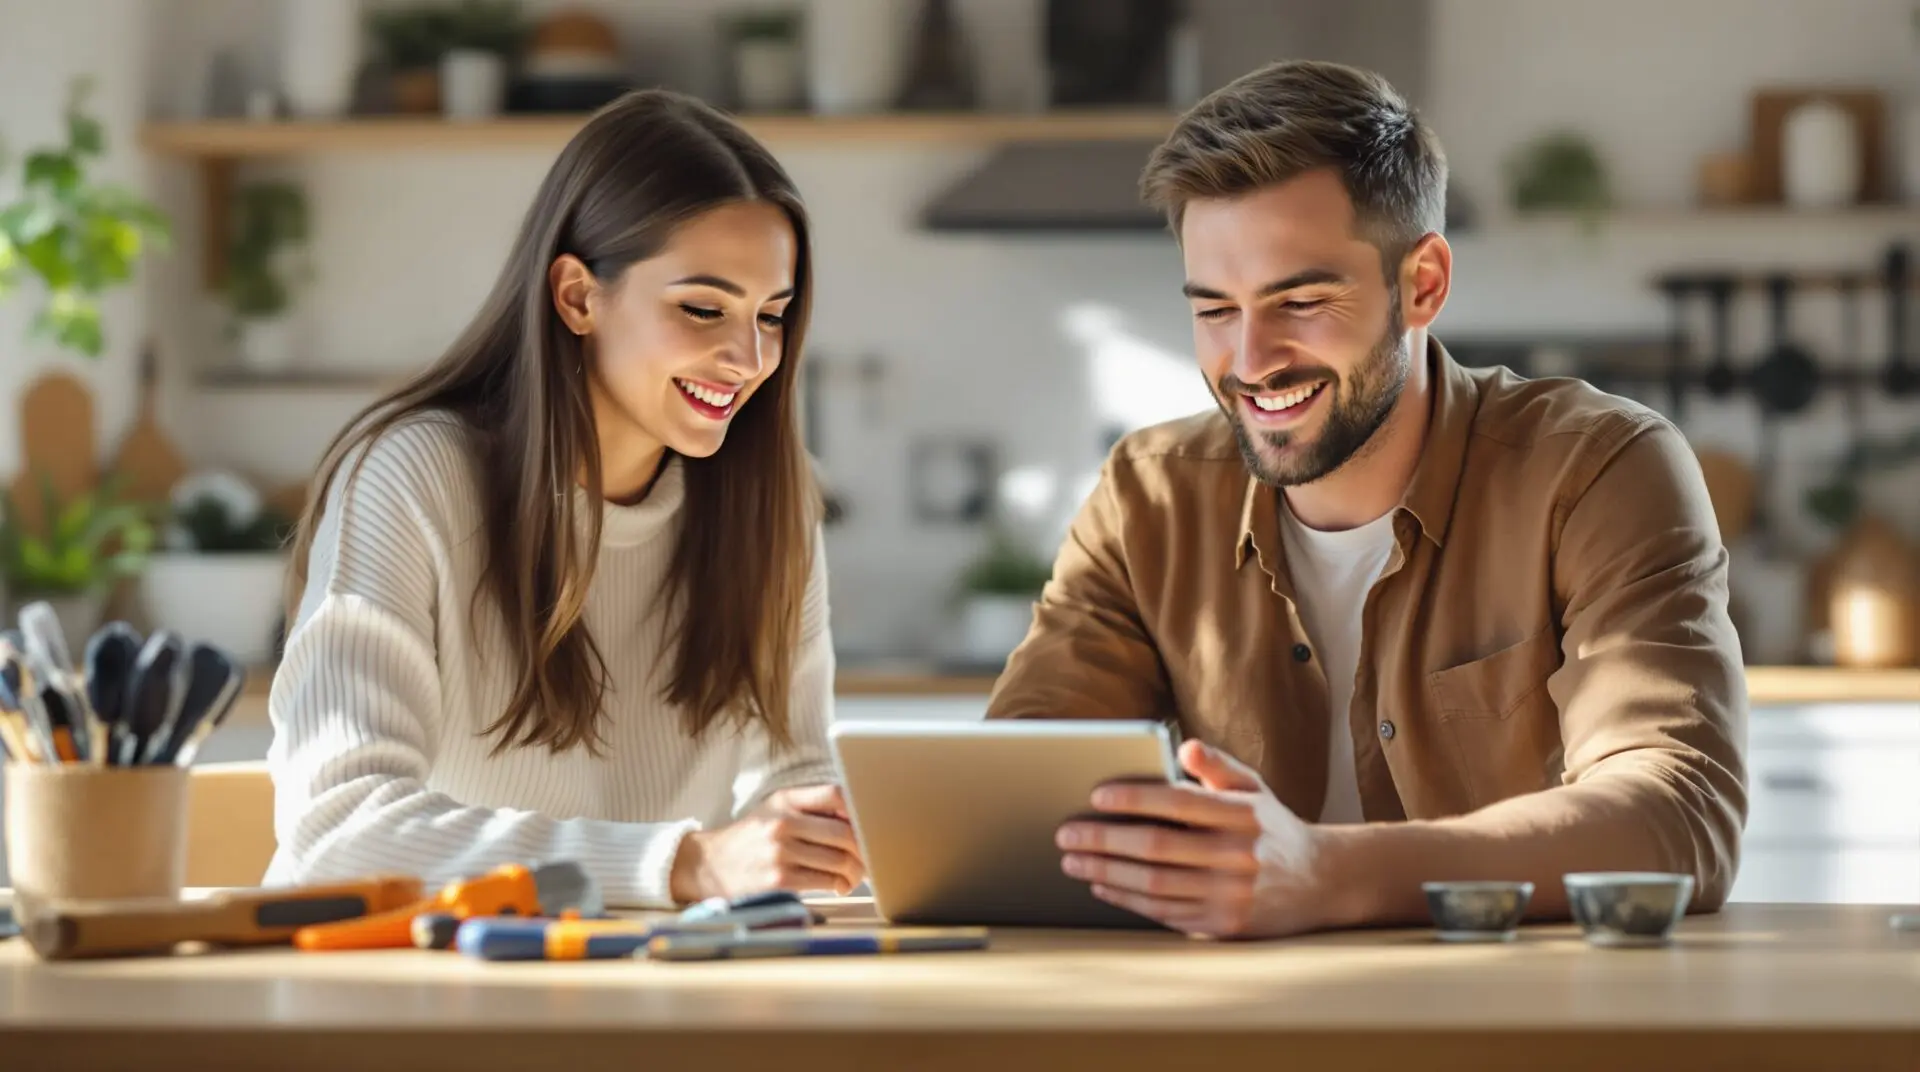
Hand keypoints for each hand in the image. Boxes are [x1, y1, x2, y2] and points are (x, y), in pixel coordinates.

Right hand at [670, 784, 865, 902]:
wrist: (709, 865)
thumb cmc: (752, 837)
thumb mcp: (774, 810)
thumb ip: (811, 808)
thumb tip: (858, 818)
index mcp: (785, 800)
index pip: (836, 794)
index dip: (859, 809)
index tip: (867, 823)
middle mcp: (783, 823)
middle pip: (845, 832)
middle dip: (864, 848)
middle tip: (871, 857)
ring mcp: (780, 852)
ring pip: (839, 860)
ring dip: (856, 871)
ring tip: (856, 874)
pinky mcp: (779, 880)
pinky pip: (825, 881)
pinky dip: (839, 885)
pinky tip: (839, 885)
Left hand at [1056, 739, 1328, 938]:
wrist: (1320, 881)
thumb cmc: (1271, 826)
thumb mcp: (1254, 787)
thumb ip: (1217, 766)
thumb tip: (1183, 747)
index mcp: (1243, 815)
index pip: (1179, 803)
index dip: (1135, 798)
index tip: (1096, 795)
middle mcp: (1238, 856)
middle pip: (1157, 848)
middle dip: (1104, 840)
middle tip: (1066, 833)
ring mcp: (1231, 895)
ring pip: (1155, 885)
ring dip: (1106, 872)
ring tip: (1073, 860)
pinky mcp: (1223, 925)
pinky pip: (1164, 913)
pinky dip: (1127, 899)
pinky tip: (1102, 885)